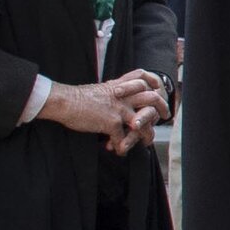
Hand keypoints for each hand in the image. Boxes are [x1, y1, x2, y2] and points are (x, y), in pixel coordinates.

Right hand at [43, 73, 163, 150]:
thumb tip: (118, 97)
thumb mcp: (100, 90)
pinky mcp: (112, 122)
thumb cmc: (77, 98)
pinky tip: (119, 152)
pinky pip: (123, 139)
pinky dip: (122, 147)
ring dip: (147, 135)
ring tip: (146, 142)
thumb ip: (113, 92)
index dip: (153, 82)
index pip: (142, 77)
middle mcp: (123, 96)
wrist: (64, 102)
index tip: (158, 89)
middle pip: (152, 98)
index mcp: (120, 86)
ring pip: (143, 122)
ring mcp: (119, 108)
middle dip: (162, 108)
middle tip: (164, 116)